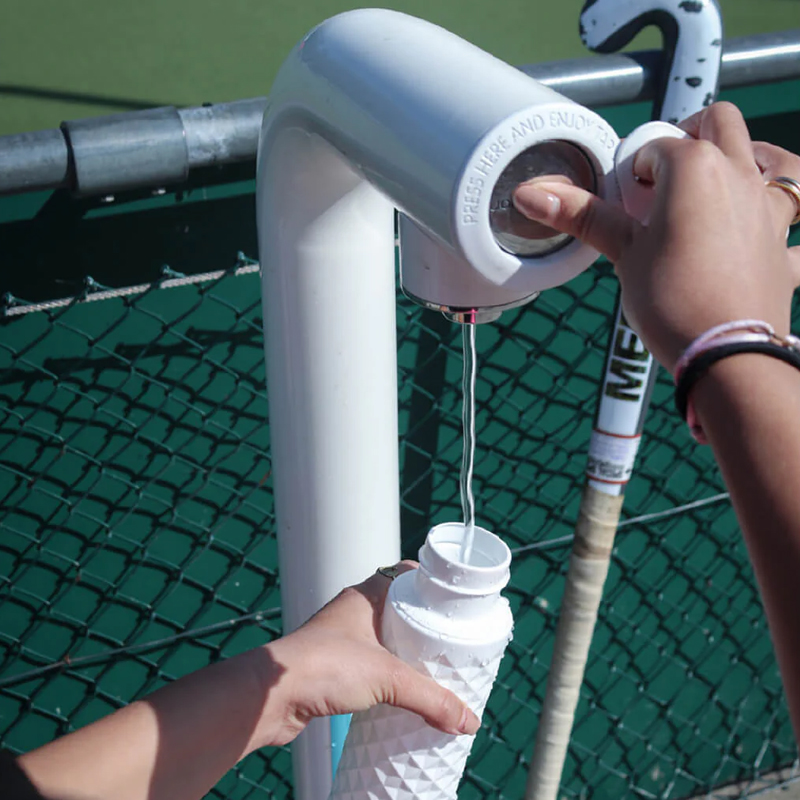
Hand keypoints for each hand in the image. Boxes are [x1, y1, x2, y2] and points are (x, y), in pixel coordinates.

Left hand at [257, 562, 480, 747]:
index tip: (456, 600)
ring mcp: (343, 639)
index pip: (405, 576)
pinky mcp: (335, 668)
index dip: (431, 585)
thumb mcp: (387, 678)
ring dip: (407, 653)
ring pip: (385, 640)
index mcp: (366, 596)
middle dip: (425, 626)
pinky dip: (389, 677)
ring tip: (435, 669)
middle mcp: (354, 613)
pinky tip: (404, 693)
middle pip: (400, 610)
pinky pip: (371, 666)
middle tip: (453, 641)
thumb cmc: (321, 665)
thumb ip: (430, 697)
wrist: (272, 696)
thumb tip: (467, 720)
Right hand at [512, 102, 799, 372]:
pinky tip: (775, 237)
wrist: (726, 355)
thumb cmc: (670, 299)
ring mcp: (772, 212)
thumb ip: (583, 215)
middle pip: (722, 124)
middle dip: (693, 134)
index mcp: (695, 168)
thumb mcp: (622, 254)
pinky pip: (799, 227)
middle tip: (667, 174)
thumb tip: (530, 192)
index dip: (634, 170)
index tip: (624, 200)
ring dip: (755, 160)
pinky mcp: (788, 251)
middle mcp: (742, 176)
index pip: (655, 147)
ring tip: (725, 185)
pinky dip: (789, 226)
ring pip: (780, 161)